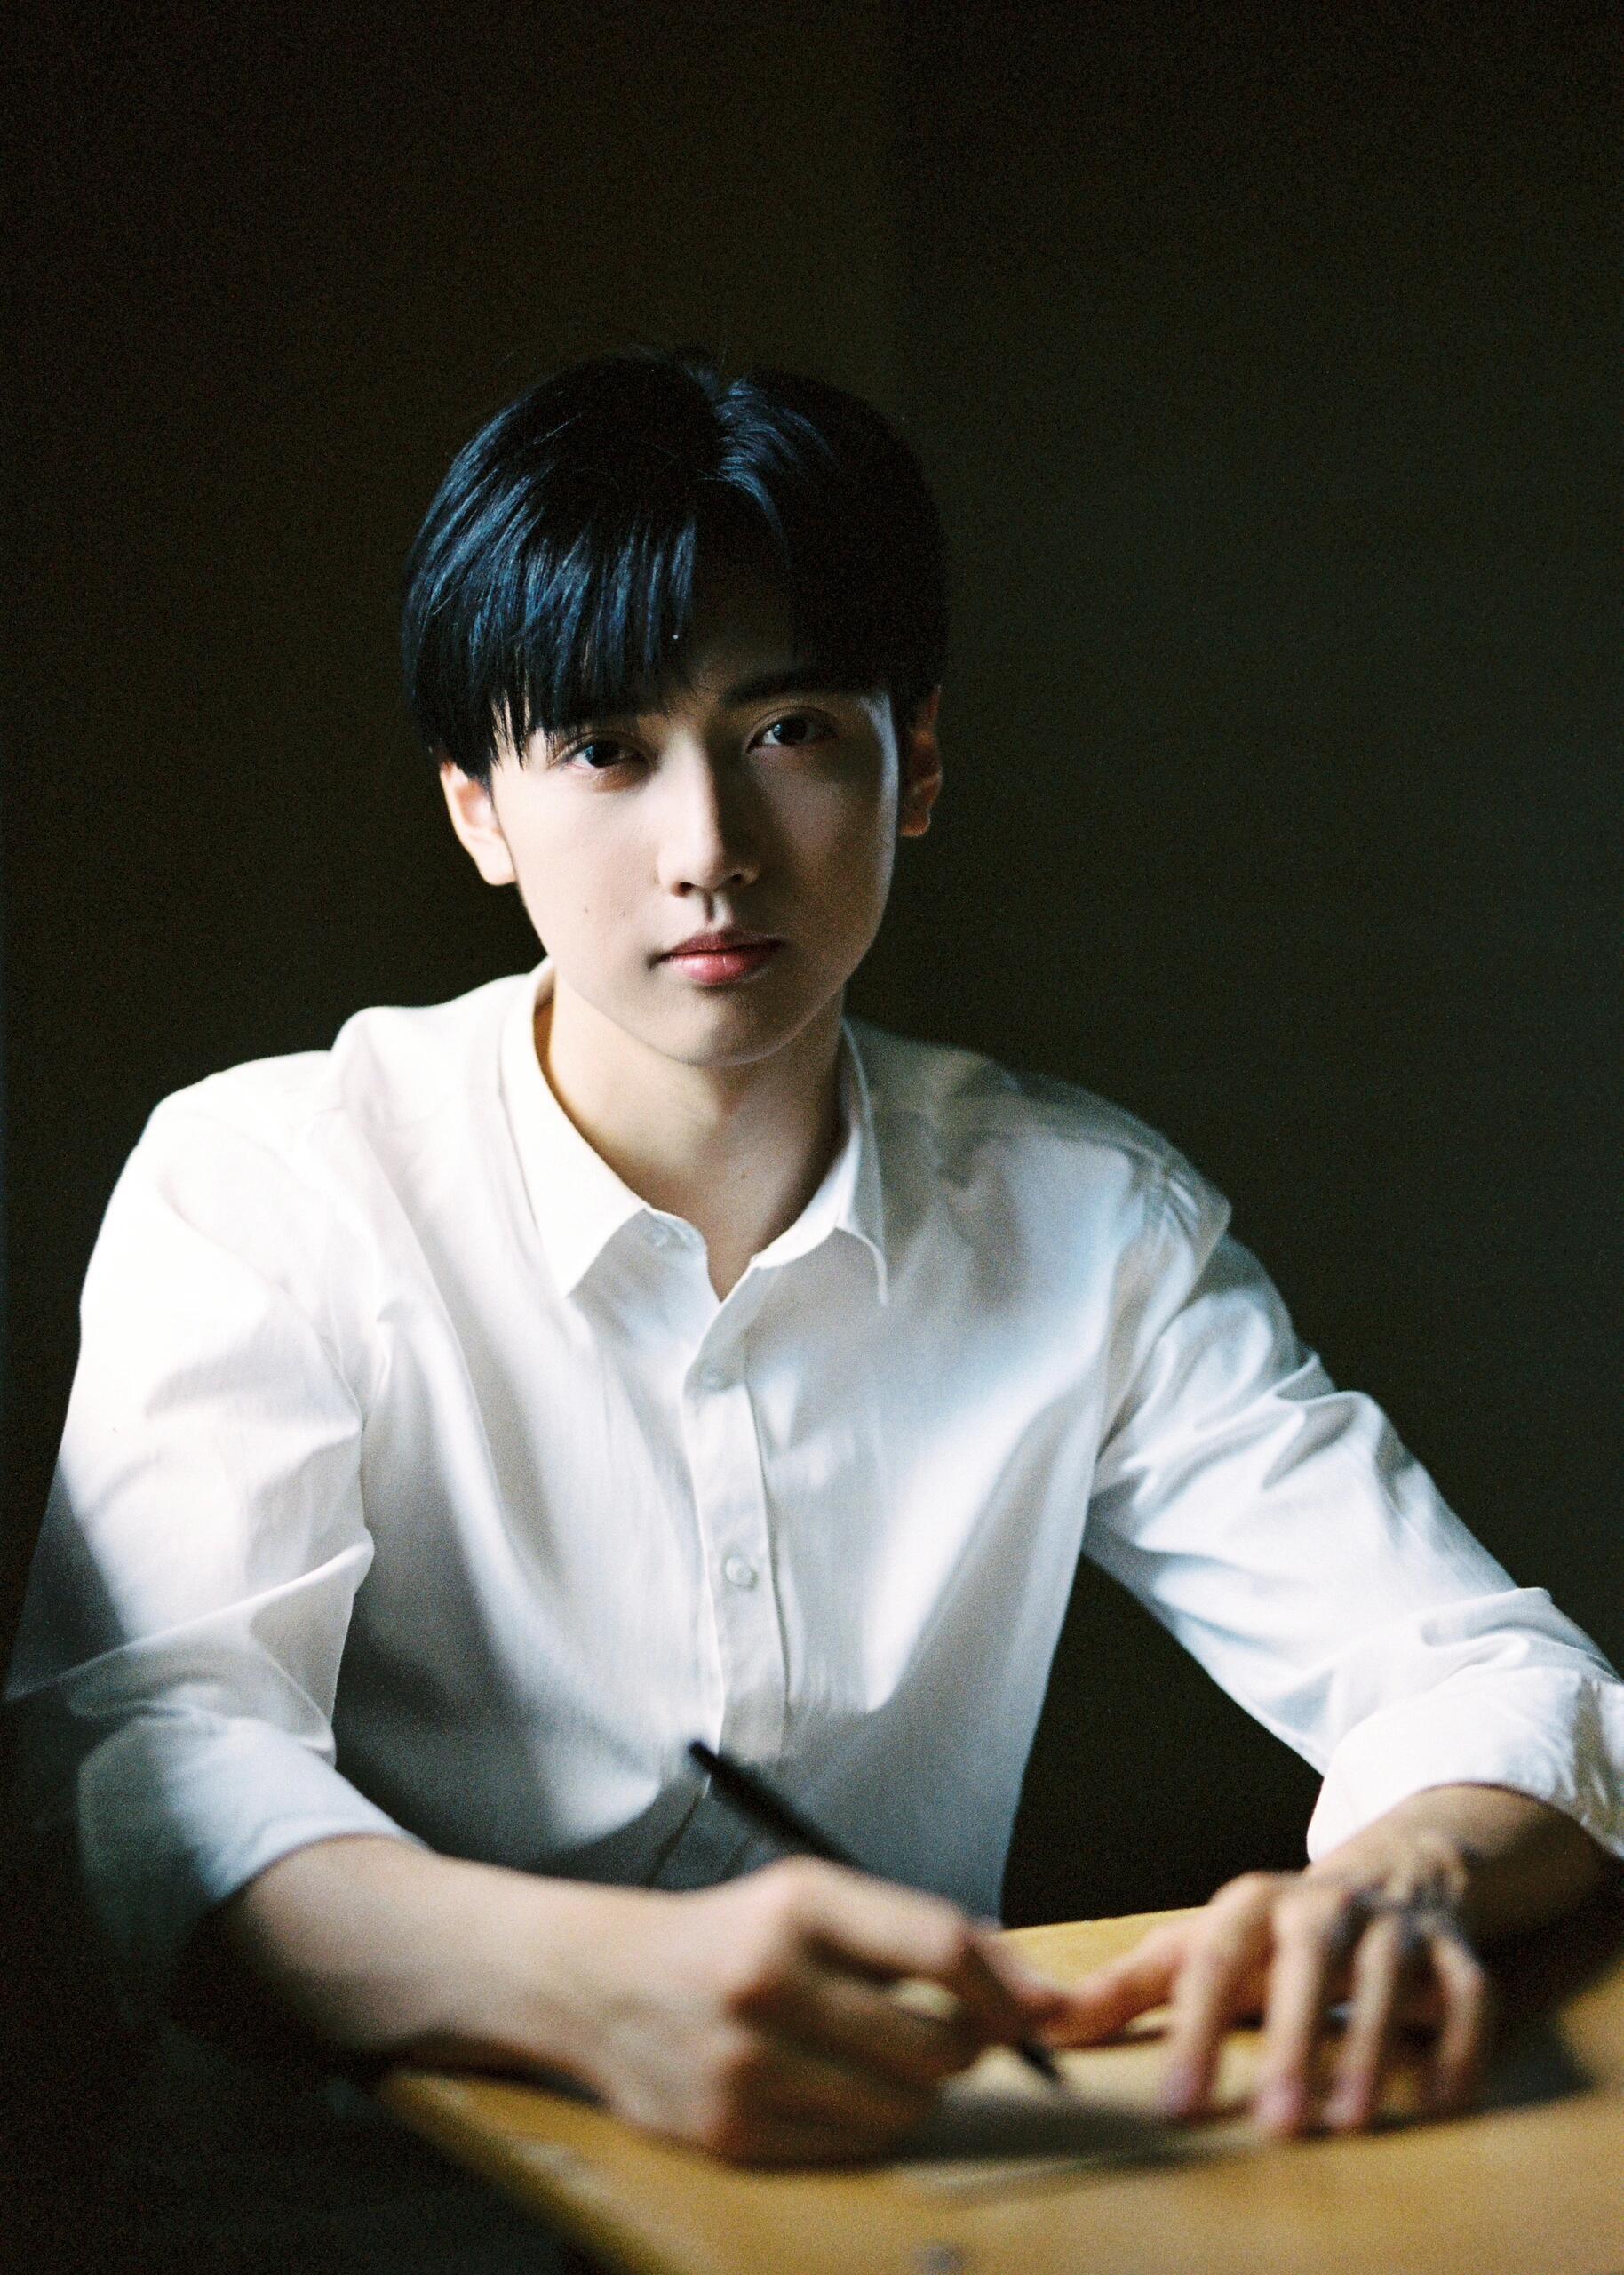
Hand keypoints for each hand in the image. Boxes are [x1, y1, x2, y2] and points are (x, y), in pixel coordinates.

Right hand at [535, 1859, 1066, 2165]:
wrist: (603, 1983)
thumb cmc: (732, 1935)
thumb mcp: (814, 1900)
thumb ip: (919, 1934)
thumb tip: (1034, 1990)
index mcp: (801, 1903)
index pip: (942, 1947)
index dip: (1005, 1987)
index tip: (1033, 2010)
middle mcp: (772, 1979)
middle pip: (937, 2044)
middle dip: (965, 2048)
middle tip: (950, 2037)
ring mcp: (749, 2062)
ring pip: (905, 2107)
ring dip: (917, 2091)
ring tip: (884, 2062)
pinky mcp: (731, 2130)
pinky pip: (855, 2147)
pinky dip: (867, 2125)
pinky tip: (835, 2090)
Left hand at [1052, 1863, 1491, 2137]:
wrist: (1388, 1873)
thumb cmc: (1273, 1935)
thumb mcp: (1199, 1946)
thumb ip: (1127, 1989)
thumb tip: (1040, 2028)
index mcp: (1253, 1904)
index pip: (1216, 1959)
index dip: (1195, 2030)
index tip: (1177, 2108)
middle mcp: (1324, 1905)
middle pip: (1309, 1961)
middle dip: (1294, 2042)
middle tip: (1277, 2127)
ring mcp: (1394, 1928)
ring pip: (1390, 1978)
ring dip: (1372, 2049)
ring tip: (1347, 2125)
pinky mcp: (1454, 1956)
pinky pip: (1469, 1995)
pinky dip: (1462, 2045)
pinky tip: (1444, 2102)